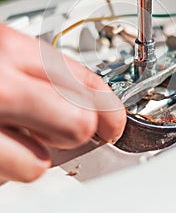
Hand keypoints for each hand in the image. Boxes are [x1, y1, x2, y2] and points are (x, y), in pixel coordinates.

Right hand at [0, 24, 125, 182]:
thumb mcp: (5, 49)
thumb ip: (43, 69)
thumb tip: (84, 95)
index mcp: (13, 48)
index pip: (85, 80)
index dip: (109, 106)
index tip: (115, 120)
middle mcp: (3, 84)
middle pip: (79, 122)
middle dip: (79, 130)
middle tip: (71, 129)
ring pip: (40, 163)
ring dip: (36, 154)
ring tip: (23, 135)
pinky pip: (9, 175)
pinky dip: (10, 166)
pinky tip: (4, 144)